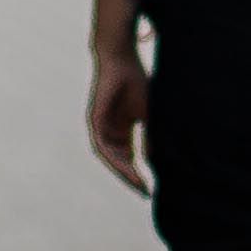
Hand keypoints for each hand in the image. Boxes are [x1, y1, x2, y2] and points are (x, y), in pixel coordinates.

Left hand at [86, 42, 154, 193]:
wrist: (121, 60)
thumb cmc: (137, 82)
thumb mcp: (149, 115)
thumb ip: (151, 136)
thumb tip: (155, 161)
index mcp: (121, 129)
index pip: (129, 157)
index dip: (139, 172)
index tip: (151, 188)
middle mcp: (110, 130)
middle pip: (119, 161)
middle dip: (131, 177)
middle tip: (144, 191)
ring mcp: (101, 126)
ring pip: (110, 156)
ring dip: (123, 171)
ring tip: (137, 183)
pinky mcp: (95, 120)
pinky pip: (102, 145)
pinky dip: (113, 157)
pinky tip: (126, 166)